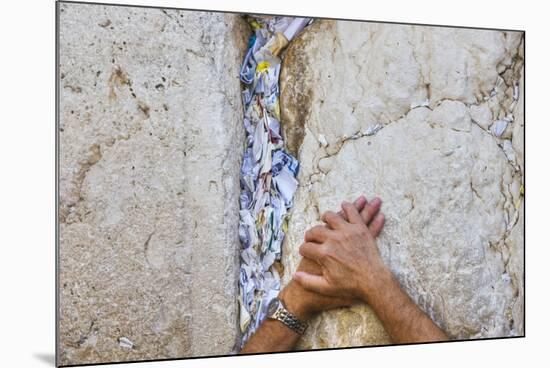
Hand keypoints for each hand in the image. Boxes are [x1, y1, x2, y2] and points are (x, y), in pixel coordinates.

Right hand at [279, 196, 385, 319]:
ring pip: (332, 217)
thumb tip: (295, 275)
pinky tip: (345, 205)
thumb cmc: (351, 286)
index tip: (304, 251)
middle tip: (310, 237)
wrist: (374, 282)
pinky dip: (349, 207)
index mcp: (324, 254)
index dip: (303, 250)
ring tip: (325, 218)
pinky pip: (353, 213)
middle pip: (316, 230)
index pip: (306, 247)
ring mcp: (348, 232)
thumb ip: (308, 282)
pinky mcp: (360, 229)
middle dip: (310, 234)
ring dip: (326, 217)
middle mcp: (334, 240)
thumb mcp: (326, 288)